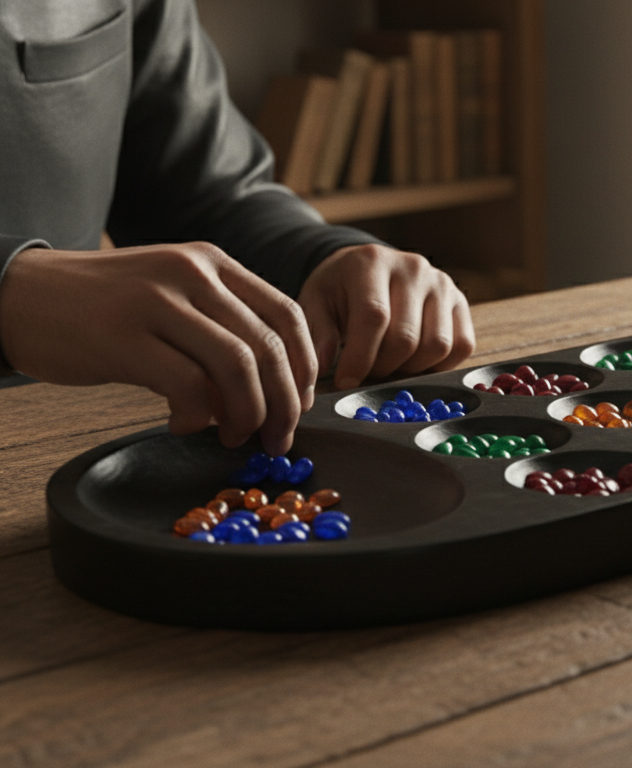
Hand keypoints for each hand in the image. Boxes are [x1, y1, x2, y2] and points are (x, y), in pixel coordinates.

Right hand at [0, 243, 315, 454]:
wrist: (21, 295)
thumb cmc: (104, 307)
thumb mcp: (173, 295)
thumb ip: (222, 326)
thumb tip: (272, 389)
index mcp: (213, 262)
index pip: (287, 315)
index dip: (305, 368)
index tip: (300, 405)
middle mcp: (192, 273)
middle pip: (269, 346)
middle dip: (284, 403)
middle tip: (276, 438)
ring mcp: (157, 301)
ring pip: (237, 366)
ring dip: (248, 414)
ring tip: (234, 436)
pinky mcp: (123, 336)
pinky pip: (187, 386)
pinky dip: (197, 417)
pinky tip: (185, 425)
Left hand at [298, 244, 474, 389]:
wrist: (369, 268)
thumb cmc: (340, 289)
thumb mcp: (316, 302)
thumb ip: (318, 332)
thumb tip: (322, 365)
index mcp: (371, 262)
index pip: (374, 316)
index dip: (360, 357)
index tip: (347, 380)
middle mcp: (413, 268)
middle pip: (407, 337)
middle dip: (384, 367)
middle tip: (369, 371)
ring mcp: (441, 283)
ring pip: (438, 345)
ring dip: (412, 368)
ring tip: (392, 364)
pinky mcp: (460, 301)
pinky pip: (462, 346)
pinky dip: (441, 365)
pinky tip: (416, 361)